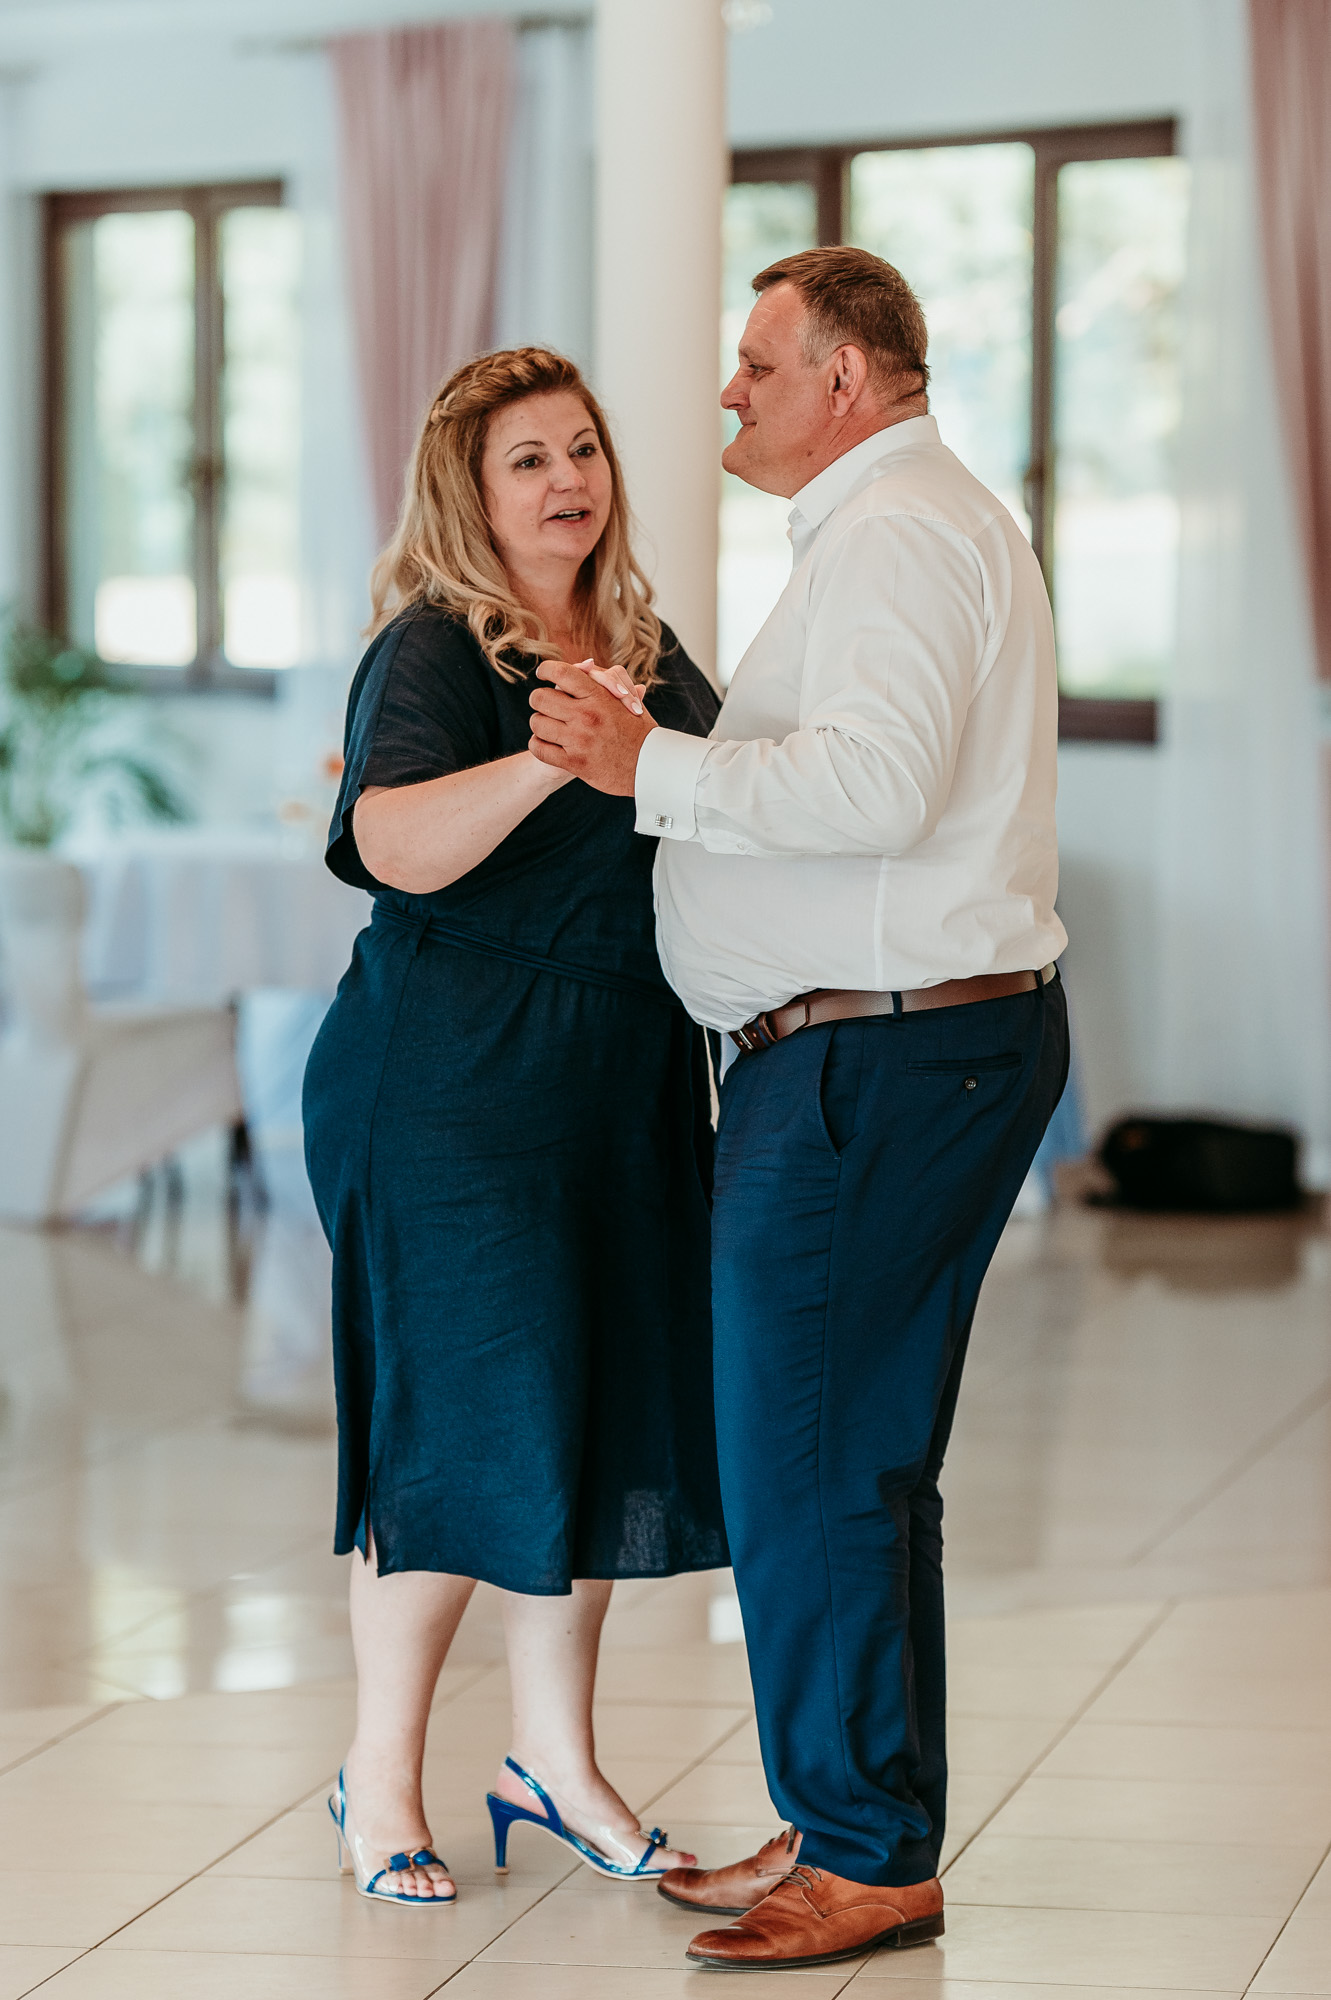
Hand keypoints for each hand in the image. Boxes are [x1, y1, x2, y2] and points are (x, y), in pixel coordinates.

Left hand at [529, 661, 655, 793]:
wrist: (651, 767)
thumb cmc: (638, 730)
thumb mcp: (626, 699)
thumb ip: (604, 680)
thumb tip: (584, 664)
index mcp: (599, 696)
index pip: (560, 672)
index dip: (545, 670)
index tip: (542, 674)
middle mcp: (587, 716)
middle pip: (540, 698)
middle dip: (540, 700)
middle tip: (545, 705)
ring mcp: (579, 740)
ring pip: (537, 723)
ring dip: (540, 724)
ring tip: (548, 726)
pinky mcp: (575, 763)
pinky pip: (539, 749)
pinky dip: (538, 745)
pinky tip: (546, 744)